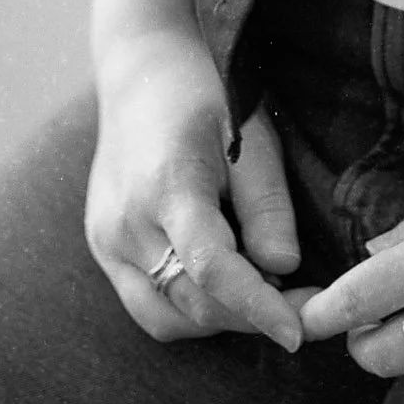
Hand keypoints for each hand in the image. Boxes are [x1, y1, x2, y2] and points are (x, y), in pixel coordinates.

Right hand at [85, 25, 303, 351]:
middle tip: (302, 306)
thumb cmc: (204, 94)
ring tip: (260, 292)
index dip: (257, 308)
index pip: (211, 270)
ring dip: (218, 320)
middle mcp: (125, 222)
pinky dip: (187, 308)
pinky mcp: (101, 247)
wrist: (139, 70)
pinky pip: (146, 304)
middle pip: (192, 303)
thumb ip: (267, 204)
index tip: (298, 333)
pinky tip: (220, 282)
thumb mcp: (251, 135)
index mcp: (166, 185)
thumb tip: (283, 269)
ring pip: (165, 317)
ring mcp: (106, 239)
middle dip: (250, 317)